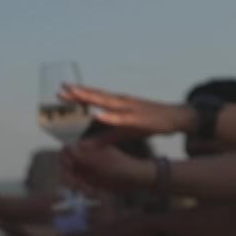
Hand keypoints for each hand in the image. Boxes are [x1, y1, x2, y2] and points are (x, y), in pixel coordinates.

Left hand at [61, 83, 193, 137]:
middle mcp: (121, 102)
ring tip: (75, 94)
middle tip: (60, 89)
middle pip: (96, 96)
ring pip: (106, 102)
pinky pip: (122, 118)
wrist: (175, 117)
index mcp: (117, 104)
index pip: (94, 98)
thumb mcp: (124, 131)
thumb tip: (86, 146)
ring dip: (90, 98)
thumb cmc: (149, 122)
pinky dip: (110, 116)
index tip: (61, 90)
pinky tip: (100, 115)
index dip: (78, 95)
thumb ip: (105, 137)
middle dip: (78, 93)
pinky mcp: (138, 117)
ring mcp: (129, 108)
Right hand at [63, 140, 155, 192]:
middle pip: (66, 165)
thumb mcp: (101, 161)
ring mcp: (86, 169)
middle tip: (77, 186)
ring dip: (77, 186)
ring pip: (71, 177)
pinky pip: (80, 186)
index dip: (65, 159)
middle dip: (69, 177)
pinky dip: (84, 190)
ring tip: (90, 192)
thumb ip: (83, 156)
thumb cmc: (120, 165)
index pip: (67, 150)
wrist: (135, 179)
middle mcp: (84, 157)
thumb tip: (66, 146)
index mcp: (87, 147)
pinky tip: (94, 193)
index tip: (71, 167)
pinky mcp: (90, 181)